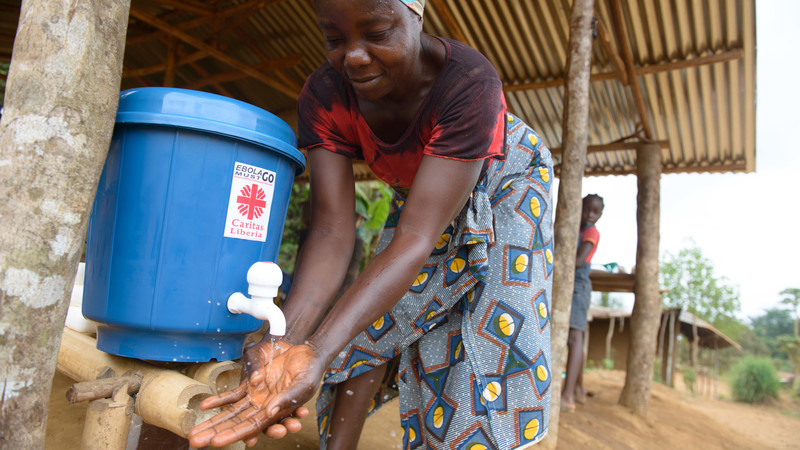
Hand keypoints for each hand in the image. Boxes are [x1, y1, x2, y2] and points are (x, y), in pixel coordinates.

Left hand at [188, 342, 323, 447]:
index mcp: (275, 412)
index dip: (233, 435)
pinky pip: (232, 395)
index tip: (216, 442)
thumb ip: (288, 399)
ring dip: (212, 423)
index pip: (250, 428)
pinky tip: (204, 405)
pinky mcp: (251, 384)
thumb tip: (270, 412)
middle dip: (216, 433)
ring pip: (230, 413)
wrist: (307, 351)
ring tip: (194, 434)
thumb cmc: (310, 370)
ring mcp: (255, 397)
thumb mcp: (304, 385)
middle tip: (196, 441)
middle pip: (235, 424)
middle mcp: (263, 408)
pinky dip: (219, 400)